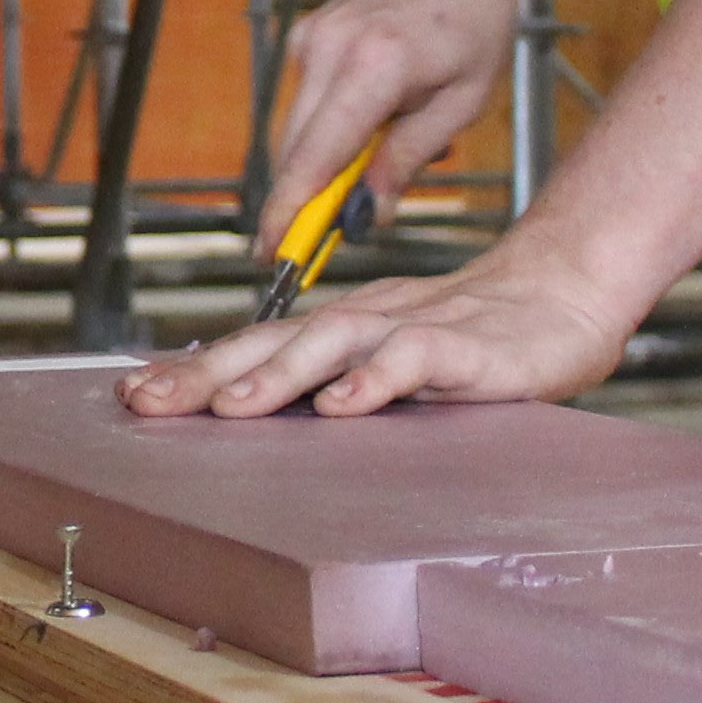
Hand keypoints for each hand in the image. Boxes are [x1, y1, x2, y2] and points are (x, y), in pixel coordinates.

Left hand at [121, 237, 634, 419]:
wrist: (566, 290)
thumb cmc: (478, 335)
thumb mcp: (394, 360)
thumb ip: (338, 381)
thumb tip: (258, 412)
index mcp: (344, 329)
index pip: (257, 345)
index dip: (196, 369)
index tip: (135, 396)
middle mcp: (366, 321)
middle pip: (275, 340)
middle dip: (207, 373)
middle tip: (148, 403)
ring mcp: (415, 329)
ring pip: (334, 344)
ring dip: (277, 376)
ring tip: (231, 408)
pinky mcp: (468, 348)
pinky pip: (415, 359)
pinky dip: (376, 380)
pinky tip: (343, 404)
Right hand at [257, 0, 523, 253]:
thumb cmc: (475, 14)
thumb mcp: (464, 99)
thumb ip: (410, 156)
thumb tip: (369, 211)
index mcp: (374, 65)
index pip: (317, 155)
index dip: (291, 211)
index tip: (272, 253)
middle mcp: (329, 49)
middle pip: (296, 150)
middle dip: (305, 201)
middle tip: (318, 246)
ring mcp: (312, 38)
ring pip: (299, 130)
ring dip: (324, 164)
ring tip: (384, 159)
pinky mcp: (309, 36)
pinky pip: (308, 103)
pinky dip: (331, 130)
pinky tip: (377, 121)